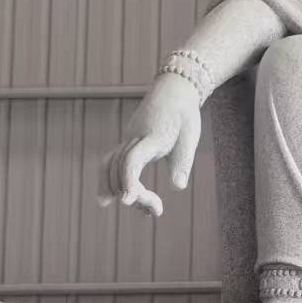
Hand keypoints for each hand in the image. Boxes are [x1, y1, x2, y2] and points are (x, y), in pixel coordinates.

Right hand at [98, 72, 201, 216]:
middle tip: (156, 211)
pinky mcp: (126, 141)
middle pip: (121, 169)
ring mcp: (127, 138)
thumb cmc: (184, 115)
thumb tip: (177, 187)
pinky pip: (112, 162)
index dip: (128, 180)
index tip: (127, 201)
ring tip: (141, 209)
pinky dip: (112, 179)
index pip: (132, 160)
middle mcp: (134, 137)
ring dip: (120, 189)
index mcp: (152, 137)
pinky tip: (119, 197)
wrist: (173, 90)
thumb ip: (182, 162)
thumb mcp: (190, 138)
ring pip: (111, 166)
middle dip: (133, 193)